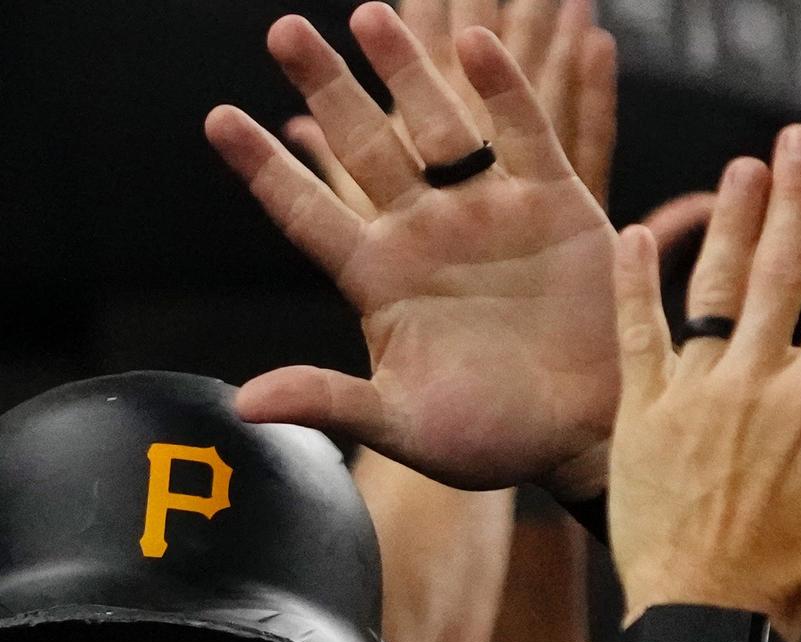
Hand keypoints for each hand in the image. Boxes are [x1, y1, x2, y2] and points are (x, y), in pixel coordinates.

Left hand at [207, 5, 618, 492]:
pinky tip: (475, 45)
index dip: (264, 167)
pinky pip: (521, 133)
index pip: (306, 212)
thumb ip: (330, 401)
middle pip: (361, 147)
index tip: (218, 118)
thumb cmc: (489, 440)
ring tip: (370, 16)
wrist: (583, 437)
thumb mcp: (402, 426)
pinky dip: (502, 90)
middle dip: (325, 88)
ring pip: (434, 124)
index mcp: (378, 280)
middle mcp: (423, 232)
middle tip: (285, 31)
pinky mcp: (550, 202)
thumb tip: (246, 403)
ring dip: (403, 71)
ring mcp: (484, 210)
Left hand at [605, 128, 800, 641]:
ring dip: (729, 223)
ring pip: (714, 289)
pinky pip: (638, 335)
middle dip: (797, 197)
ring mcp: (695, 394)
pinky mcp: (643, 416)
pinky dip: (638, 285)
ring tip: (743, 170)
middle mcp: (757, 382)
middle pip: (784, 269)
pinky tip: (637, 235)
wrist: (706, 624)